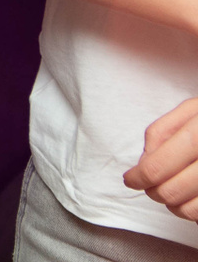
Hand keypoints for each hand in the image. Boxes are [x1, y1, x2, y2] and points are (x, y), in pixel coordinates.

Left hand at [126, 98, 197, 218]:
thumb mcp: (192, 110)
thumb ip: (162, 131)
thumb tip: (144, 161)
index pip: (158, 166)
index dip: (139, 177)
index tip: (131, 180)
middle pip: (171, 191)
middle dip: (154, 192)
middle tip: (150, 188)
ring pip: (190, 209)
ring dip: (175, 206)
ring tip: (173, 194)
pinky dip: (195, 212)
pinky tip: (194, 199)